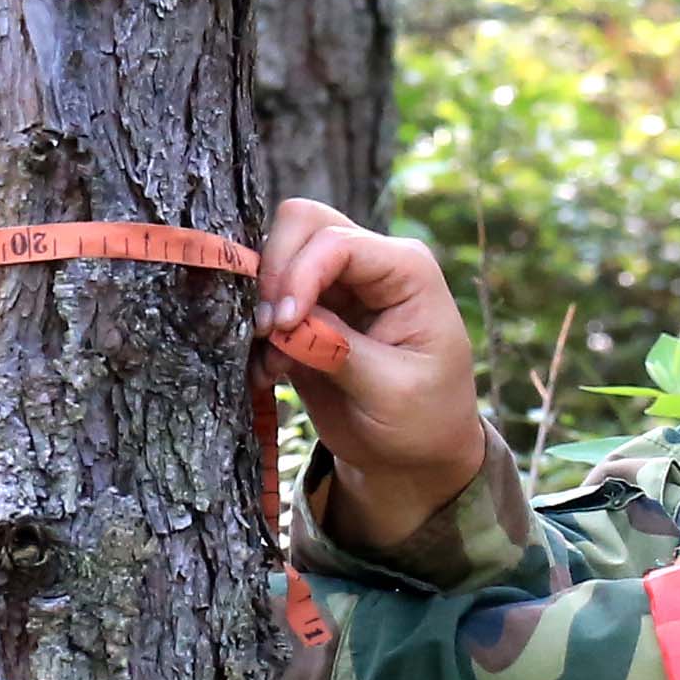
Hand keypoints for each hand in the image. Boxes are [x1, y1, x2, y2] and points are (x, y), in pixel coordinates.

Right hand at [260, 197, 488, 551]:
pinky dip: (256, 332)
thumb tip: (287, 325)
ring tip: (272, 359)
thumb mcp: (392, 390)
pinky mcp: (308, 313)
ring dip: (260, 301)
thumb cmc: (423, 419)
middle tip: (268, 330)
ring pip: (276, 253)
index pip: (337, 242)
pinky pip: (264, 299)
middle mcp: (369, 265)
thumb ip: (341, 351)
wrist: (412, 456)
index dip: (300, 274)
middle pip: (301, 223)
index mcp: (406, 270)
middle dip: (273, 271)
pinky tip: (270, 373)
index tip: (283, 326)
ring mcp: (335, 285)